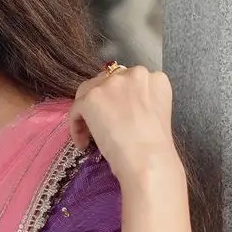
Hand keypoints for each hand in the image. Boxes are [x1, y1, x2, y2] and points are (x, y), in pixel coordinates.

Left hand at [69, 64, 179, 185]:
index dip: (119, 99)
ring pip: (89, 92)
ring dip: (88, 112)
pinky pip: (76, 108)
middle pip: (107, 81)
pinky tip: (83, 143)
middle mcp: (135, 74)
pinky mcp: (92, 97)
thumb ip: (141, 103)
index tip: (117, 116)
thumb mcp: (155, 114)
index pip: (129, 81)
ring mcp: (112, 83)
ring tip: (90, 135)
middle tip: (102, 123)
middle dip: (103, 101)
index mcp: (155, 79)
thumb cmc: (155, 146)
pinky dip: (76, 126)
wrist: (147, 158)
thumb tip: (120, 110)